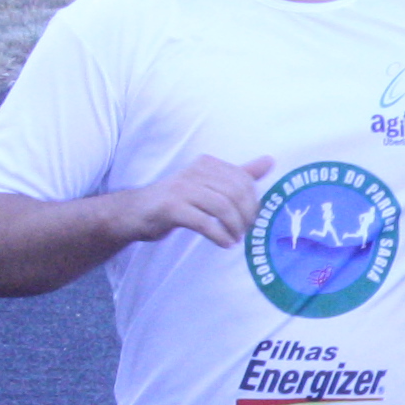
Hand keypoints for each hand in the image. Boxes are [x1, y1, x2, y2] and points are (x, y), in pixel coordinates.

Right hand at [117, 153, 270, 250]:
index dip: (253, 203)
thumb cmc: (177, 199)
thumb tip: (270, 161)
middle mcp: (194, 172)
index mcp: (206, 164)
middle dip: (246, 217)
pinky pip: (203, 222)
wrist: (134, 212)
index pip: (243, 180)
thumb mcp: (208, 184)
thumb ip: (239, 174)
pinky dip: (219, 235)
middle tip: (244, 232)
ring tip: (234, 239)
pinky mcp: (170, 208)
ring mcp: (181, 189)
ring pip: (222, 207)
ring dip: (234, 228)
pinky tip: (224, 243)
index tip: (250, 220)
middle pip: (235, 194)